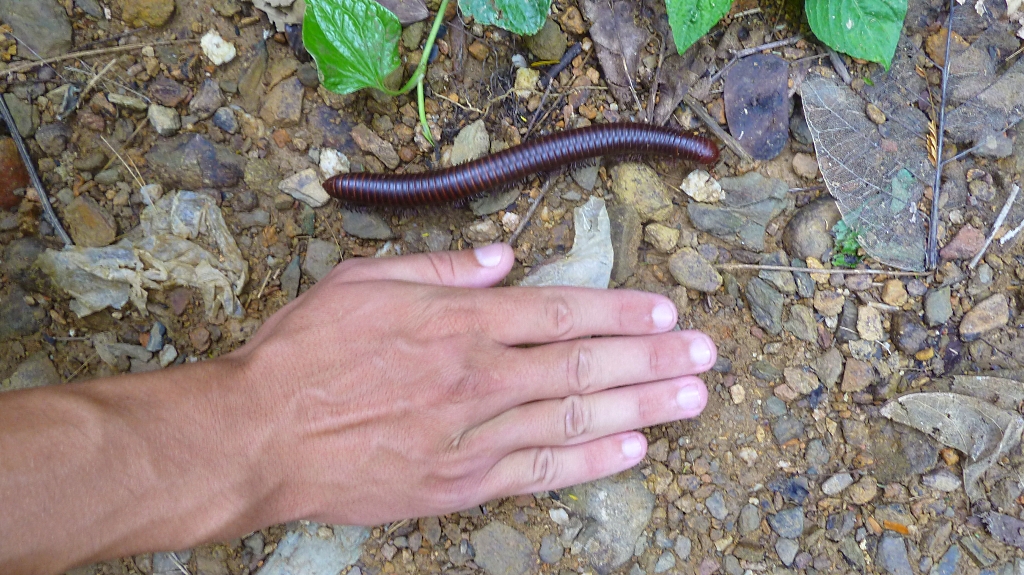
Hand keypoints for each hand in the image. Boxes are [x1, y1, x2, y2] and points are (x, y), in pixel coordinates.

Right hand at [238, 243, 715, 525]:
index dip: (619, 310)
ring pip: (575, 418)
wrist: (258, 436)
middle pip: (583, 364)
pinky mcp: (460, 482)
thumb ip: (441, 269)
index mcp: (456, 322)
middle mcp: (478, 376)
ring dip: (642, 406)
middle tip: (706, 354)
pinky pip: (540, 472)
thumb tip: (503, 257)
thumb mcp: (362, 282)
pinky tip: (635, 449)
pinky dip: (592, 462)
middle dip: (652, 357)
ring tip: (694, 398)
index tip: (665, 310)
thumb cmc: (304, 354)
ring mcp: (473, 434)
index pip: (558, 311)